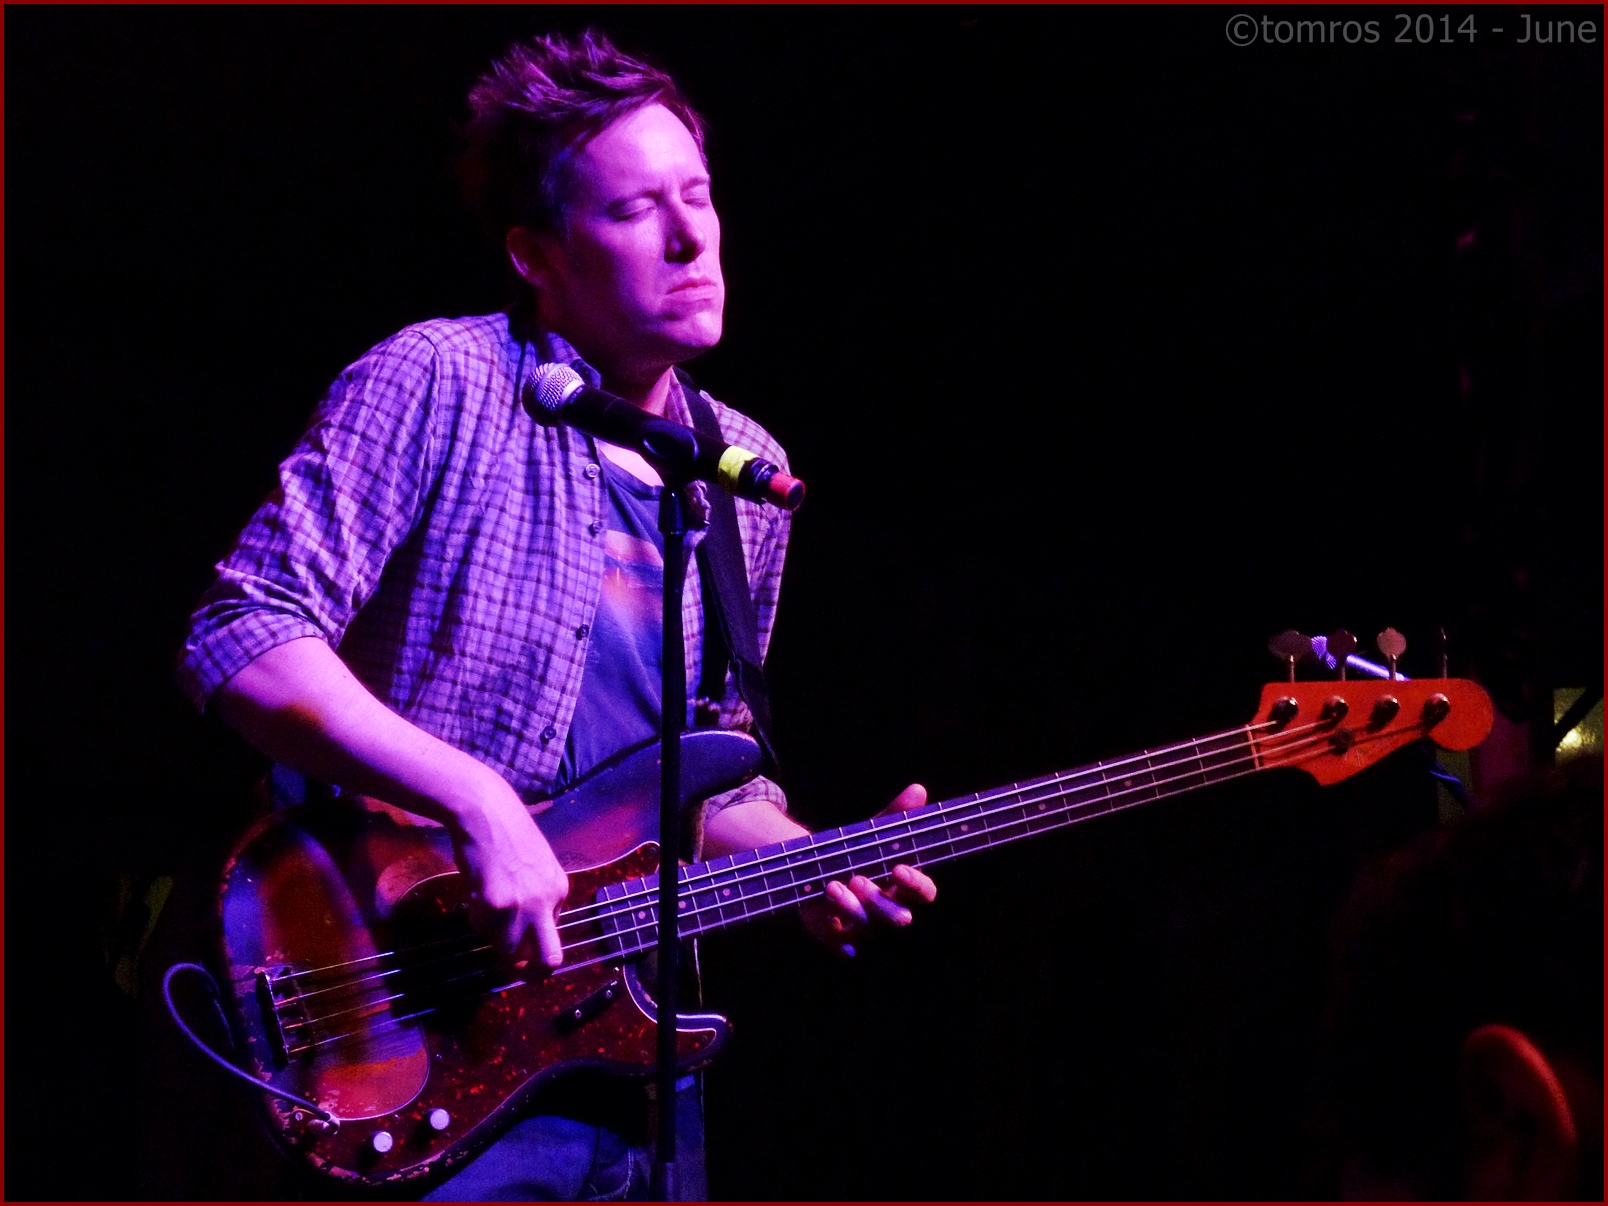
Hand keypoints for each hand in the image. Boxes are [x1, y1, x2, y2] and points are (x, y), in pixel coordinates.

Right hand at [449, 785, 570, 974]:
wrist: (485, 811)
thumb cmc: (507, 834)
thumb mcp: (538, 865)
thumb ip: (540, 896)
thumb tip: (530, 929)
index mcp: (560, 890)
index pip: (554, 934)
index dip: (533, 944)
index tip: (520, 948)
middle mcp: (546, 901)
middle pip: (549, 960)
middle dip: (533, 973)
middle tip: (517, 972)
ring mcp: (522, 905)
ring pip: (506, 949)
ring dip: (492, 938)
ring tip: (482, 911)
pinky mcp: (495, 904)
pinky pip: (482, 929)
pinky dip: (474, 919)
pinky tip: (473, 894)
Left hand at [800, 783, 937, 957]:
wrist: (820, 868)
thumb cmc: (857, 852)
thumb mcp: (873, 833)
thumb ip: (896, 816)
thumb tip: (918, 789)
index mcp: (904, 887)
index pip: (924, 893)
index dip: (916, 884)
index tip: (899, 868)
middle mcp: (889, 910)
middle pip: (898, 917)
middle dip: (880, 901)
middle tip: (858, 878)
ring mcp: (865, 927)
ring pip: (868, 927)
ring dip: (851, 908)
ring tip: (832, 885)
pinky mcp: (838, 937)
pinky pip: (840, 945)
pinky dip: (832, 933)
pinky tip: (824, 917)